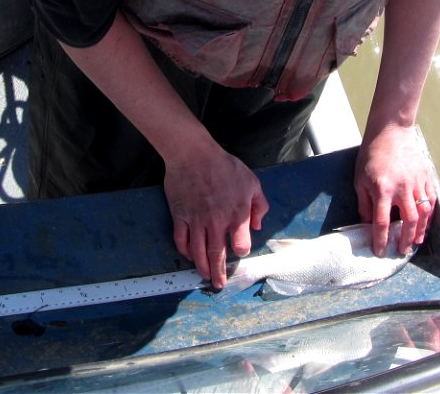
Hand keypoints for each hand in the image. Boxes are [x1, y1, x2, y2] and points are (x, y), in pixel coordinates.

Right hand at [164, 145, 268, 288]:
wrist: (193, 154)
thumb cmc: (224, 166)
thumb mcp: (251, 182)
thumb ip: (259, 206)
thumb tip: (258, 226)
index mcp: (237, 214)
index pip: (241, 245)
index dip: (241, 250)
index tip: (239, 250)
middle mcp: (216, 222)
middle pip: (217, 255)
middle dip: (218, 273)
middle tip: (219, 285)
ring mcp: (196, 221)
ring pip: (198, 252)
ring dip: (201, 268)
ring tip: (204, 276)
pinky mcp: (180, 216)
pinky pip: (181, 240)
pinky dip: (185, 252)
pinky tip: (189, 256)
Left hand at [354, 124, 436, 255]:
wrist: (391, 133)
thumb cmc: (372, 155)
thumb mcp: (360, 179)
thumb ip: (365, 203)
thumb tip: (368, 222)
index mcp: (382, 189)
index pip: (381, 221)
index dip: (380, 240)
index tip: (380, 251)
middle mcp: (402, 188)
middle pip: (408, 221)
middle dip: (405, 239)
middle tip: (402, 250)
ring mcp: (417, 182)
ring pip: (423, 213)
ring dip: (421, 231)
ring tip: (416, 242)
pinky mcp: (426, 177)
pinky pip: (431, 200)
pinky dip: (429, 215)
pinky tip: (425, 223)